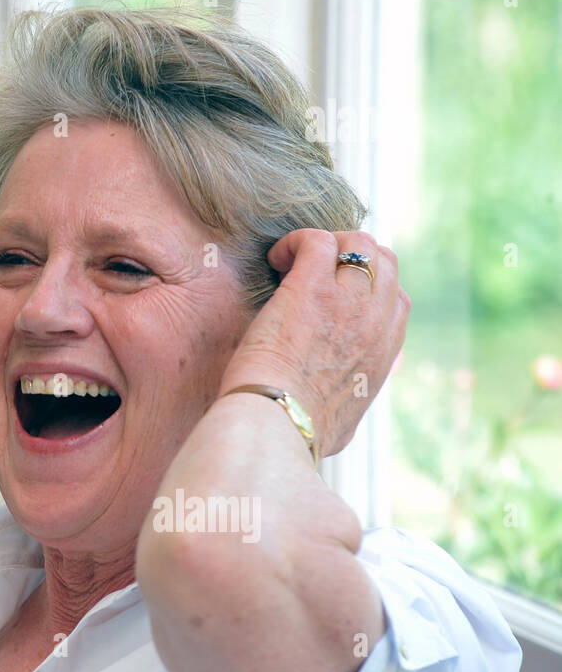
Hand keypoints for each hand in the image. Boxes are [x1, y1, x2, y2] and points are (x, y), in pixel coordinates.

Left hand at [217, 229, 409, 458]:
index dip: (368, 286)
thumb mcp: (343, 425)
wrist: (278, 424)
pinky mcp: (312, 287)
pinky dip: (296, 242)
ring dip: (327, 243)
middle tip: (310, 270)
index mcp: (385, 351)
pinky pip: (317, 240)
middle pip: (383, 261)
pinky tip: (275, 260)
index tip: (333, 294)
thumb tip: (341, 417)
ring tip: (292, 263)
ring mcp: (348, 301)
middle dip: (350, 255)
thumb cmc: (299, 431)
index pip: (396, 298)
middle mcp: (375, 321)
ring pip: (358, 242)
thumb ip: (350, 407)